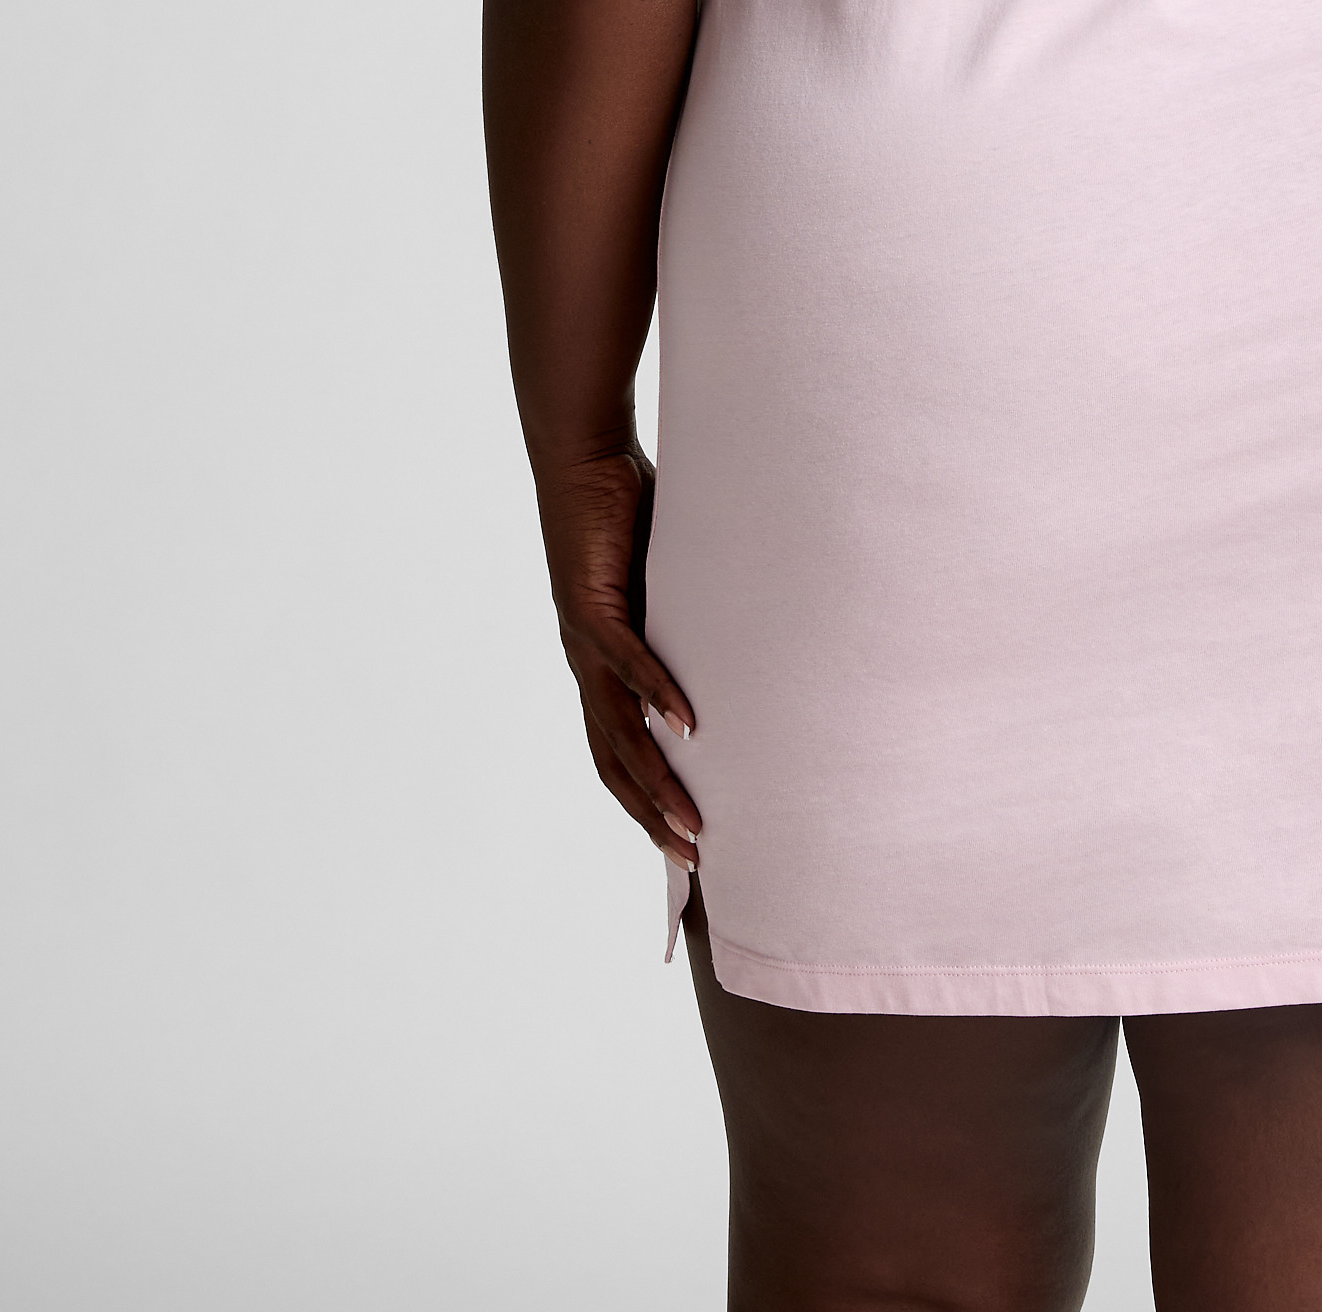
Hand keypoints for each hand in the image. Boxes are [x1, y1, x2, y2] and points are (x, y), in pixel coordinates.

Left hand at [542, 443, 704, 868]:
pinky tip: (686, 724)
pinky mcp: (590, 605)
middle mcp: (586, 665)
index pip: (616, 754)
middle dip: (650, 814)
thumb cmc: (625, 517)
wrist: (581, 462)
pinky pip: (627, 662)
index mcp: (599, 667)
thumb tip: (741, 639)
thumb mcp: (664, 584)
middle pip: (613, 762)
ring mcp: (584, 640)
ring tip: (692, 817)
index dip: (643, 802)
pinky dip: (656, 695)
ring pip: (618, 729)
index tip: (682, 846)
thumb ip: (686, 618)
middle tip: (693, 858)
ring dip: (655, 777)